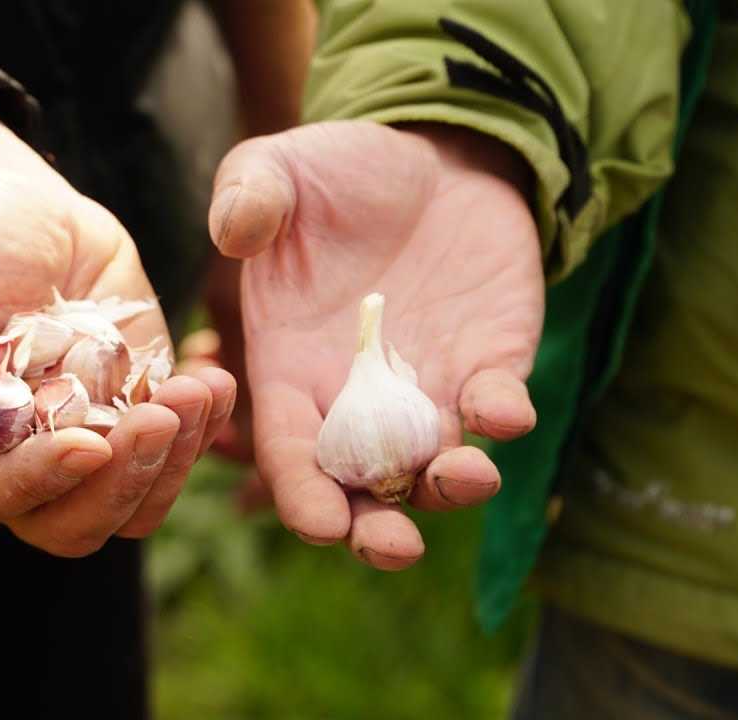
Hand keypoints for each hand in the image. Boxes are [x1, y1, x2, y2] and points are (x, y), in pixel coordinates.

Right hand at [0, 93, 235, 554]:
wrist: (15, 202)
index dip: (34, 483)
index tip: (88, 444)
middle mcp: (9, 460)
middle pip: (68, 523)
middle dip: (121, 481)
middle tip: (160, 414)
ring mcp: (78, 440)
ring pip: (132, 501)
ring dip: (173, 459)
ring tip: (197, 391)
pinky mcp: (132, 411)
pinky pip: (174, 451)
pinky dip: (202, 426)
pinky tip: (211, 378)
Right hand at [208, 121, 543, 569]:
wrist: (433, 159)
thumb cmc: (340, 172)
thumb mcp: (280, 170)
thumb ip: (249, 196)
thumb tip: (233, 231)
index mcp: (292, 368)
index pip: (291, 450)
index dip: (303, 493)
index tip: (320, 524)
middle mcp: (358, 396)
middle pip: (364, 487)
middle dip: (377, 529)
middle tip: (396, 547)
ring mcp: (428, 387)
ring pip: (435, 467)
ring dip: (450, 486)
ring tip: (464, 475)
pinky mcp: (491, 363)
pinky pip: (497, 407)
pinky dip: (502, 417)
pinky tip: (504, 412)